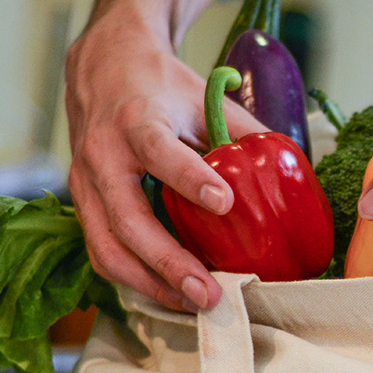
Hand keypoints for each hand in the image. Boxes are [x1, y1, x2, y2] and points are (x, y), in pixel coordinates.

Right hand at [64, 13, 267, 310]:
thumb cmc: (159, 87)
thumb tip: (288, 174)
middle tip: (209, 292)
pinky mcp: (84, 206)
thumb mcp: (201, 98)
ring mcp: (85, 184)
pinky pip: (103, 252)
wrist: (101, 68)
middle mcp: (102, 155)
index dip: (190, 179)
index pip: (159, 150)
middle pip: (127, 219)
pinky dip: (136, 279)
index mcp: (136, 119)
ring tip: (194, 303)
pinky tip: (171, 292)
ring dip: (151, 284)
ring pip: (108, 248)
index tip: (224, 203)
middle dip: (168, 262)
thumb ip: (239, 134)